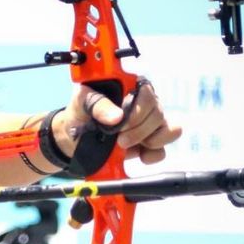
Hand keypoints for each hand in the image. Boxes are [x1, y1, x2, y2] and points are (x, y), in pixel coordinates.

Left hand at [62, 80, 181, 164]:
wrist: (73, 137)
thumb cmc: (80, 113)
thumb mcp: (81, 103)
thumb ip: (98, 104)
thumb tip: (117, 117)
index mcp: (131, 88)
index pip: (148, 94)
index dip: (137, 112)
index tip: (120, 125)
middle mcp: (146, 104)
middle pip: (158, 114)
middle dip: (138, 131)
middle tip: (118, 139)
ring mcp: (150, 125)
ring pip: (170, 130)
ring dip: (150, 141)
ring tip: (126, 146)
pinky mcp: (150, 144)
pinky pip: (163, 150)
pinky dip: (152, 155)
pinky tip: (137, 155)